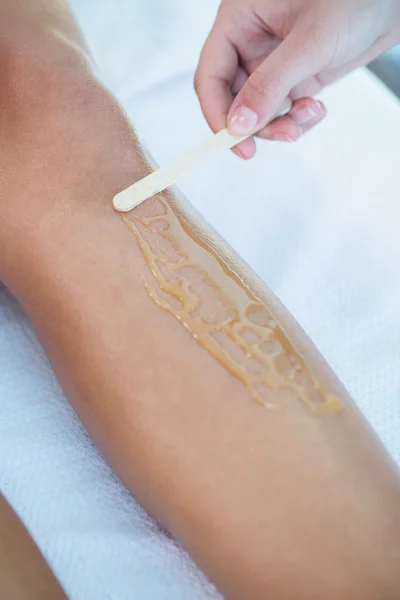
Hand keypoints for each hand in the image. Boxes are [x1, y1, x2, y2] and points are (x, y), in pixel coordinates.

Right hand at [195, 0, 399, 157]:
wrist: (393, 0)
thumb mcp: (309, 43)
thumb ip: (270, 85)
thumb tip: (238, 126)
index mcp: (239, 20)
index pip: (211, 76)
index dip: (218, 113)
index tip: (236, 143)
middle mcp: (250, 42)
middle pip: (233, 100)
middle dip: (258, 124)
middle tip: (285, 134)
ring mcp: (272, 62)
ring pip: (259, 111)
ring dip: (282, 124)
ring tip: (309, 114)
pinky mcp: (294, 77)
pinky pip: (283, 111)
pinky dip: (298, 119)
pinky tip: (317, 108)